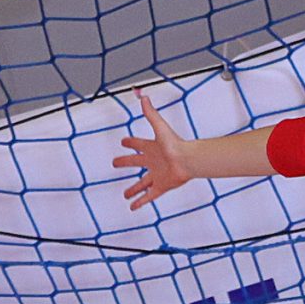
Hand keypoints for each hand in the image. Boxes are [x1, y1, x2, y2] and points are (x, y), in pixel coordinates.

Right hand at [113, 94, 194, 209]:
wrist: (189, 160)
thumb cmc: (176, 144)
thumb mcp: (160, 128)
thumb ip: (151, 114)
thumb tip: (143, 97)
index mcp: (151, 147)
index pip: (137, 144)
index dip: (130, 142)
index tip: (123, 142)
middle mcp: (153, 162)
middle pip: (135, 162)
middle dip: (125, 162)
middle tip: (115, 163)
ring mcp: (157, 175)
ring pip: (142, 183)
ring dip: (133, 189)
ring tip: (125, 194)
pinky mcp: (161, 186)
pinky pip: (148, 196)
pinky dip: (140, 202)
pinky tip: (133, 207)